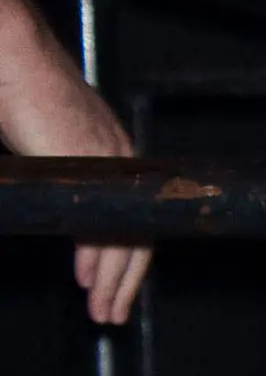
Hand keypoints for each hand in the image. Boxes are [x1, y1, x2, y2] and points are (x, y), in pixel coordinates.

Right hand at [0, 0, 147, 322]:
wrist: (17, 65)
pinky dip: (102, 261)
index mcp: (115, 151)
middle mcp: (123, 160)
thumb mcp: (48, 143)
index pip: (132, 212)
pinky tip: (92, 283)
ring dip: (116, 279)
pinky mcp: (94, 170)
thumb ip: (59, 168)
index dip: (124, 251)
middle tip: (112, 310)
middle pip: (138, 231)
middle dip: (125, 276)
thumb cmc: (23, 96)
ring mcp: (113, 166)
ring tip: (105, 310)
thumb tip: (54, 197)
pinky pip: (105, 228)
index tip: (108, 281)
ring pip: (127, 237)